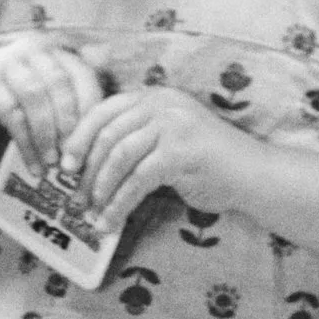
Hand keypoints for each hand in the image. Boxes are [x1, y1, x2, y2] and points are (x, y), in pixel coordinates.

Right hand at [0, 38, 103, 178]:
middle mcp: (29, 50)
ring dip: (49, 135)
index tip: (98, 141)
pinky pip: (12, 115)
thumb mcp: (54, 112)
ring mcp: (3, 65)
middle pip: (60, 83)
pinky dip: (28, 145)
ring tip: (55, 165)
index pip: (82, 74)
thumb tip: (114, 128)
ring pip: (35, 96)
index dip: (92, 110)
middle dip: (71, 125)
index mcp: (53, 51)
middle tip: (77, 158)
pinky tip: (36, 168)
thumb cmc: (21, 122)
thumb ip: (80, 110)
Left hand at [61, 85, 255, 227]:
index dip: (79, 137)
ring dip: (100, 190)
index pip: (104, 110)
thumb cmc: (209, 163)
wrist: (253, 175)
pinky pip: (137, 180)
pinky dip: (119, 204)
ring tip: (93, 214)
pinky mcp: (180, 152)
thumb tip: (91, 166)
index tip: (65, 165)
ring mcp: (173, 126)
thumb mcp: (169, 140)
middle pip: (107, 135)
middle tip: (75, 199)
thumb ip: (138, 140)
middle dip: (87, 172)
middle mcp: (162, 104)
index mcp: (155, 97)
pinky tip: (111, 221)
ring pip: (119, 157)